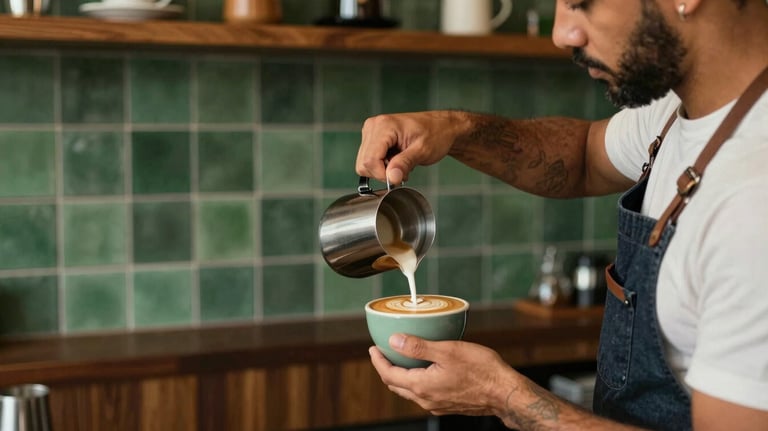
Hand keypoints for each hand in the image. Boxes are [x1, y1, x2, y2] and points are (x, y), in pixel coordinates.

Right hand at [356, 111, 469, 184]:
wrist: (441, 127)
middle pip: (364, 163)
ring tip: (401, 162)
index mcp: (384, 126)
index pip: (370, 160)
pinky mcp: (373, 137)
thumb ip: (404, 164)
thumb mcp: (422, 151)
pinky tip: (396, 159)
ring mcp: (372, 131)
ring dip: (383, 169)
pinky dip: (382, 165)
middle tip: (403, 169)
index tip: (399, 177)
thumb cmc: (436, 134)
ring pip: (364, 163)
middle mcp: (373, 126)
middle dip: (383, 173)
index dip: (382, 174)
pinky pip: (369, 159)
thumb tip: (391, 178)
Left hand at [368, 333, 516, 418]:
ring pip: (410, 391)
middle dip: (386, 368)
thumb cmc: (482, 371)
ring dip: (401, 376)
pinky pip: (423, 393)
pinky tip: (424, 370)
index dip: (378, 361)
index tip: (373, 349)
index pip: (389, 375)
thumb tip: (394, 341)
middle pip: (396, 385)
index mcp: (422, 386)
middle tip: (382, 353)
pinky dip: (416, 381)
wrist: (505, 393)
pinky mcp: (447, 405)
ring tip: (401, 359)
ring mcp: (437, 404)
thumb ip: (418, 347)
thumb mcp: (448, 351)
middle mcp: (426, 399)